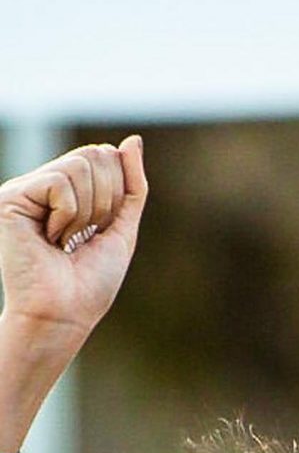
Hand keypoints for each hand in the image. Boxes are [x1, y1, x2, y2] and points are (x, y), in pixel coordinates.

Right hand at [0, 137, 148, 344]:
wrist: (65, 313)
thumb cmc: (90, 280)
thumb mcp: (122, 226)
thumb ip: (132, 185)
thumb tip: (132, 140)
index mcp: (66, 190)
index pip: (105, 156)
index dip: (118, 192)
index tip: (100, 229)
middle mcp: (41, 184)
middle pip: (95, 154)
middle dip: (106, 200)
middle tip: (85, 235)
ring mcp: (24, 189)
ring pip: (80, 166)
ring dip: (88, 212)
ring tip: (66, 239)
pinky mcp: (10, 197)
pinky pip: (60, 183)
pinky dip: (69, 215)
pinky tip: (50, 238)